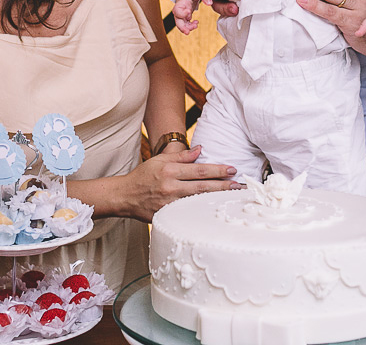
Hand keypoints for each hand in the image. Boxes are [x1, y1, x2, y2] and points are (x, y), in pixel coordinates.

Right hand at [123, 145, 238, 220]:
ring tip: (233, 198)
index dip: (218, 170)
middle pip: (202, 187)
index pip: (199, 170)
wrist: (125, 196)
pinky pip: (188, 214)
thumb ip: (181, 155)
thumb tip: (200, 150)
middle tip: (240, 185)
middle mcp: (170, 186)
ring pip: (198, 201)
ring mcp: (169, 203)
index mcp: (169, 170)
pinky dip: (202, 212)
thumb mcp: (160, 160)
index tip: (232, 169)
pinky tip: (214, 211)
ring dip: (216, 199)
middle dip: (223, 186)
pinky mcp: (166, 216)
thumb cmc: (143, 176)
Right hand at [172, 0, 212, 33]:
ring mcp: (182, 13)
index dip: (181, 13)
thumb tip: (210, 3)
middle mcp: (180, 8)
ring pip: (181, 23)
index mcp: (181, 1)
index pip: (177, 10)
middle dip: (181, 27)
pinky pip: (185, 23)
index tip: (189, 13)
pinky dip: (189, 26)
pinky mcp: (185, 15)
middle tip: (187, 32)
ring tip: (196, 25)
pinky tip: (196, 24)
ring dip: (187, 27)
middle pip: (177, 19)